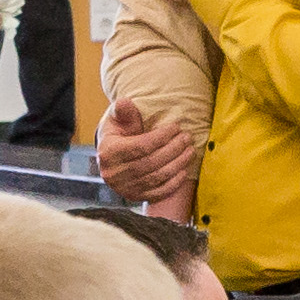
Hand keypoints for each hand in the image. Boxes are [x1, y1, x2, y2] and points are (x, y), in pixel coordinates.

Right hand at [94, 95, 200, 210]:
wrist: (109, 157)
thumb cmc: (116, 133)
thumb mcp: (116, 119)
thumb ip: (123, 111)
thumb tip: (125, 102)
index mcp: (109, 152)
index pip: (141, 146)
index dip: (161, 136)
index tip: (176, 126)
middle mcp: (114, 174)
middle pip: (150, 163)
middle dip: (173, 149)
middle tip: (187, 137)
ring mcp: (124, 188)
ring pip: (156, 178)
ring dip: (177, 164)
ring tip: (190, 150)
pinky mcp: (134, 197)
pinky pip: (157, 193)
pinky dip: (173, 183)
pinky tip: (183, 170)